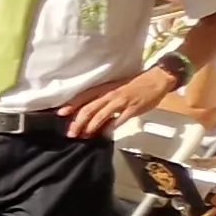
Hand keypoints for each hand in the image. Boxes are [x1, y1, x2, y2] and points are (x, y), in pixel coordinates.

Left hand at [63, 64, 177, 138]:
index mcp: (104, 89)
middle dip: (77, 122)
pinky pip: (119, 120)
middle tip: (71, 134)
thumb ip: (102, 100)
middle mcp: (109, 95)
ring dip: (91, 127)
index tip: (59, 114)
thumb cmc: (133, 85)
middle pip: (88, 109)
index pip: (83, 97)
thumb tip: (89, 113)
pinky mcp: (132, 109)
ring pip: (101, 115)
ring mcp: (121, 101)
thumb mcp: (114, 89)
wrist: (155, 80)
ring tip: (84, 136)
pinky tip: (104, 134)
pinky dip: (110, 128)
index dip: (71, 105)